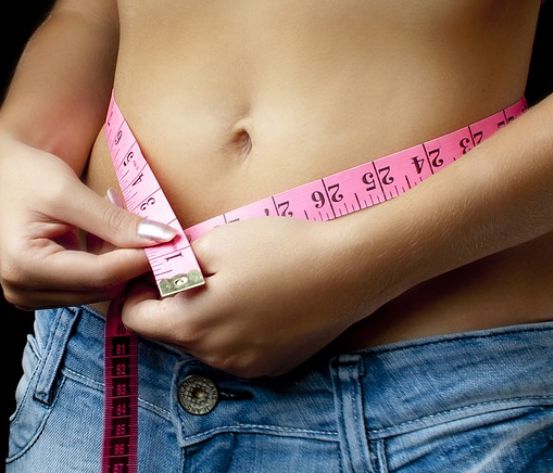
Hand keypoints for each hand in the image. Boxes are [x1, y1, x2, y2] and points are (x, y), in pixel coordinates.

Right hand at [0, 132, 176, 309]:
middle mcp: (23, 289)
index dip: (140, 259)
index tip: (170, 242)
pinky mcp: (44, 292)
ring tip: (123, 233)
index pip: (101, 275)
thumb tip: (162, 238)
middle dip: (131, 263)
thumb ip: (114, 220)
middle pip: (103, 287)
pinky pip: (90, 287)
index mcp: (24, 266)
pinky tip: (108, 243)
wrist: (2, 175)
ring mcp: (31, 295)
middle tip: (154, 235)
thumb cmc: (25, 175)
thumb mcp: (68, 192)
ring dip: (120, 265)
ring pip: (101, 291)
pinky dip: (107, 267)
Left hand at [121, 216, 391, 377]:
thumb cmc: (282, 249)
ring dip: (208, 319)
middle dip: (175, 304)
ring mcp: (246, 366)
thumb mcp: (218, 242)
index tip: (154, 270)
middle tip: (201, 270)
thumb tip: (148, 273)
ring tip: (238, 285)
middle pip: (172, 333)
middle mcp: (215, 356)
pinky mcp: (273, 368)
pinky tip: (263, 304)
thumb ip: (172, 263)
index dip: (137, 291)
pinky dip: (238, 331)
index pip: (136, 319)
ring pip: (206, 343)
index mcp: (193, 325)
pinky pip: (238, 351)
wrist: (349, 270)